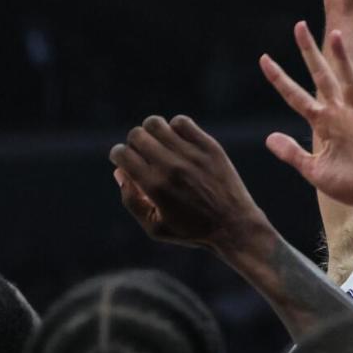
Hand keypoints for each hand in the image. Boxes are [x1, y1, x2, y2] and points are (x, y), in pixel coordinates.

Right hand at [109, 115, 265, 251]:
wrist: (234, 225)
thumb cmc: (192, 230)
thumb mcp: (155, 227)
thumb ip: (131, 200)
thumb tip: (120, 172)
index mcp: (155, 187)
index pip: (122, 153)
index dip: (118, 156)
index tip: (126, 162)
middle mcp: (171, 167)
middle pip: (137, 135)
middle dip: (134, 143)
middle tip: (144, 156)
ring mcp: (191, 154)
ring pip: (156, 123)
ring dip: (152, 133)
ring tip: (160, 146)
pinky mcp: (209, 146)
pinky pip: (181, 122)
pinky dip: (175, 128)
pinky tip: (179, 142)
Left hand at [259, 21, 352, 217]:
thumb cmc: (352, 185)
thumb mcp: (313, 170)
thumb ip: (292, 153)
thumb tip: (269, 137)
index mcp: (323, 123)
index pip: (296, 96)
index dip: (280, 79)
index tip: (263, 59)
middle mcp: (340, 114)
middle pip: (322, 77)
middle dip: (310, 52)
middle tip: (298, 26)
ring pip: (348, 82)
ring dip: (342, 60)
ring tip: (336, 35)